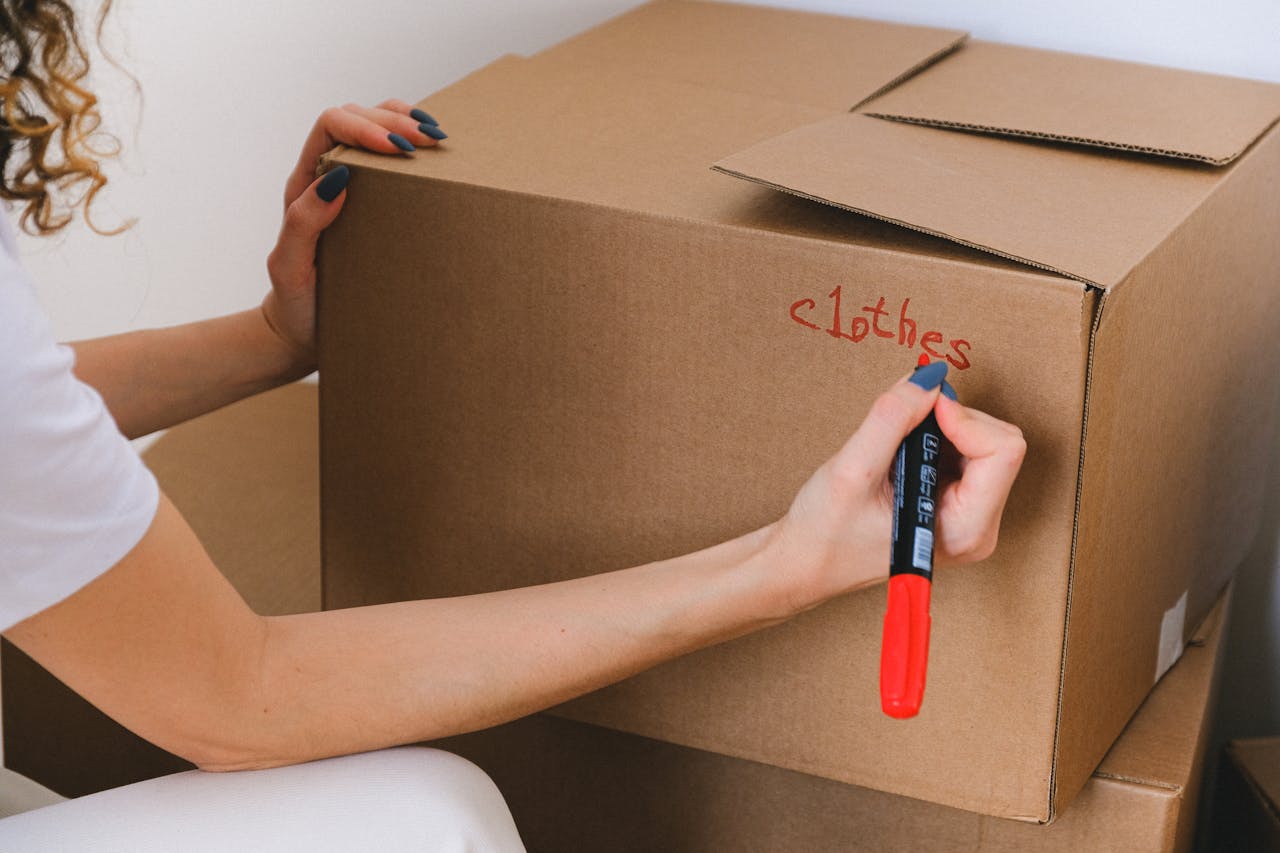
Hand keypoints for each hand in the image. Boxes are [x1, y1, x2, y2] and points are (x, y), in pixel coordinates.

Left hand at [262, 99, 444, 371]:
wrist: (302, 330)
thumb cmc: (296, 303)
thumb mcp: (290, 268)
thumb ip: (303, 224)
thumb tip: (336, 179)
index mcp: (306, 184)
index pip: (331, 127)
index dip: (365, 127)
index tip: (399, 149)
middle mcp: (327, 176)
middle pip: (355, 116)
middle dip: (393, 120)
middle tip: (429, 142)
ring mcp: (353, 187)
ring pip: (375, 127)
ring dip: (406, 122)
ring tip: (436, 137)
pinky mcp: (376, 203)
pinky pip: (391, 160)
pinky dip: (413, 143)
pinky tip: (436, 152)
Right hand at [767, 369, 1025, 614]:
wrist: (806, 563)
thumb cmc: (825, 532)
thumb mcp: (852, 470)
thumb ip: (892, 419)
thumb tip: (928, 377)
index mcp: (966, 529)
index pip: (1003, 450)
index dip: (962, 417)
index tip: (922, 407)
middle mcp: (979, 525)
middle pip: (998, 442)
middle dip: (952, 420)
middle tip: (903, 424)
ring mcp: (972, 516)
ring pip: (984, 441)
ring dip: (942, 427)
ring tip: (895, 447)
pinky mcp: (958, 504)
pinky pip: (968, 450)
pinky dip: (937, 436)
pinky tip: (902, 453)